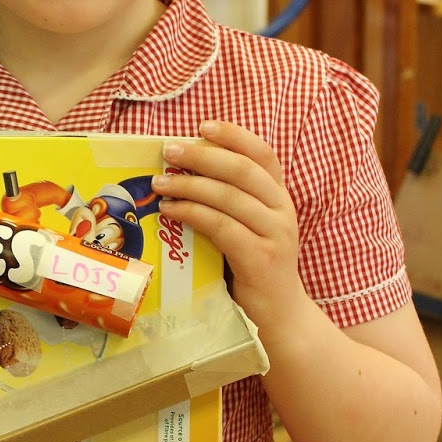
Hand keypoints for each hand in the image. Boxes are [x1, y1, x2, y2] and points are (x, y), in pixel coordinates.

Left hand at [152, 121, 304, 334]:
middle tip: (168, 152)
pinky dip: (192, 214)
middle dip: (202, 156)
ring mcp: (274, 234)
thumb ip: (228, 202)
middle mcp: (282, 210)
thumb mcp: (247, 228)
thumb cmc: (253, 269)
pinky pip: (222, 226)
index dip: (234, 135)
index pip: (263, 153)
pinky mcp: (260, 258)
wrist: (280, 316)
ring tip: (159, 184)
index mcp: (279, 197)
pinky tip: (170, 212)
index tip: (203, 126)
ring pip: (229, 197)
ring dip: (189, 186)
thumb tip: (180, 174)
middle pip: (242, 169)